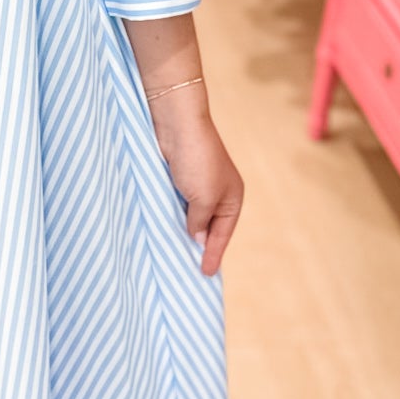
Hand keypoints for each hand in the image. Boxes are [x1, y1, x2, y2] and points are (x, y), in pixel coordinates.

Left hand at [147, 90, 242, 277]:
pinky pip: (178, 205)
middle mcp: (218, 192)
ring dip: (185, 231)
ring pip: (192, 216)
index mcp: (232, 198)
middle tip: (190, 269)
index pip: (222, 234)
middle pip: (209, 226)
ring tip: (176, 253)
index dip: (213, 254)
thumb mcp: (203, 199)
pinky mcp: (179, 178)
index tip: (205, 274)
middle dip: (201, 245)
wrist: (178, 124)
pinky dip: (173, 217)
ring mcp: (198, 185)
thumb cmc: (197, 161)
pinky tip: (166, 228)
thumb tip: (196, 236)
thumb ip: (199, 222)